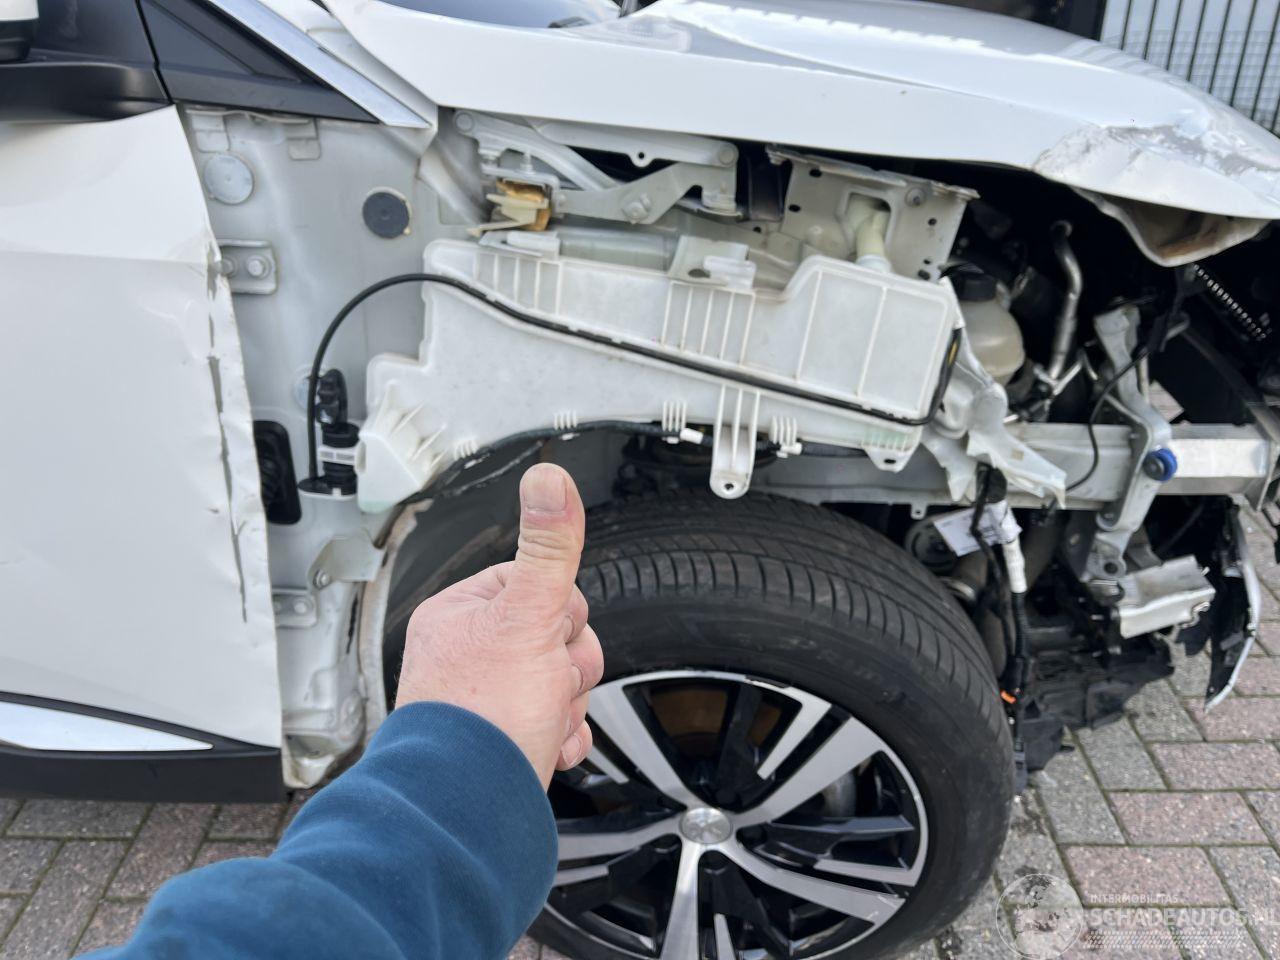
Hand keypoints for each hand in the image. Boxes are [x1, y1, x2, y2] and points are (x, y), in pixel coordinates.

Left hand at [395, 463, 603, 787]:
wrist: (467, 806)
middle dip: (567, 665)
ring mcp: (484, 699)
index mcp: (460, 613)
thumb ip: (547, 549)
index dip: (560, 611)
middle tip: (545, 682)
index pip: (536, 583)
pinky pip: (555, 724)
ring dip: (565, 704)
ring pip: (559, 681)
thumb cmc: (483, 715)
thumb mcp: (527, 617)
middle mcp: (466, 653)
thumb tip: (549, 480)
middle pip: (557, 635)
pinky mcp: (502, 739)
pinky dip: (560, 736)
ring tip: (539, 719)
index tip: (547, 634)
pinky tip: (545, 746)